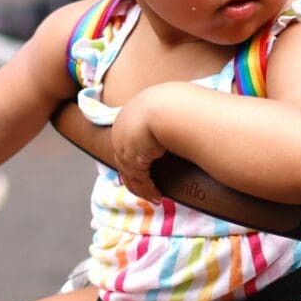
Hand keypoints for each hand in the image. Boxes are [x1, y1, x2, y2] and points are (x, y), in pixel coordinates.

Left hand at [112, 84, 176, 201]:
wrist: (169, 107)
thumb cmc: (173, 103)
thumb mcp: (166, 107)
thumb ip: (166, 116)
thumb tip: (180, 116)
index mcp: (126, 117)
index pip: (125, 140)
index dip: (132, 156)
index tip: (141, 167)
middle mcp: (120, 133)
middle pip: (123, 161)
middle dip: (135, 177)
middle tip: (145, 188)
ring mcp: (123, 148)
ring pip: (130, 175)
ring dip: (143, 189)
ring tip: (154, 198)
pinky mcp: (131, 161)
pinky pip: (139, 181)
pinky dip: (148, 190)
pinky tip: (157, 197)